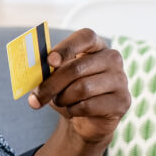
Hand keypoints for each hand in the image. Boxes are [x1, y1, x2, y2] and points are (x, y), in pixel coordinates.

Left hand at [29, 28, 129, 144]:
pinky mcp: (123, 101)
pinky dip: (73, 110)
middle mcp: (112, 58)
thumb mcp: (56, 76)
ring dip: (62, 99)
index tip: (49, 61)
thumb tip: (33, 70)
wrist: (86, 118)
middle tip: (34, 98)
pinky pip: (89, 106)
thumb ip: (47, 69)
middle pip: (76, 68)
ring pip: (82, 89)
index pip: (85, 37)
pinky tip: (73, 110)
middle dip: (51, 84)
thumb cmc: (69, 90)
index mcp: (96, 45)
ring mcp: (120, 79)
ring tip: (59, 101)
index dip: (66, 48)